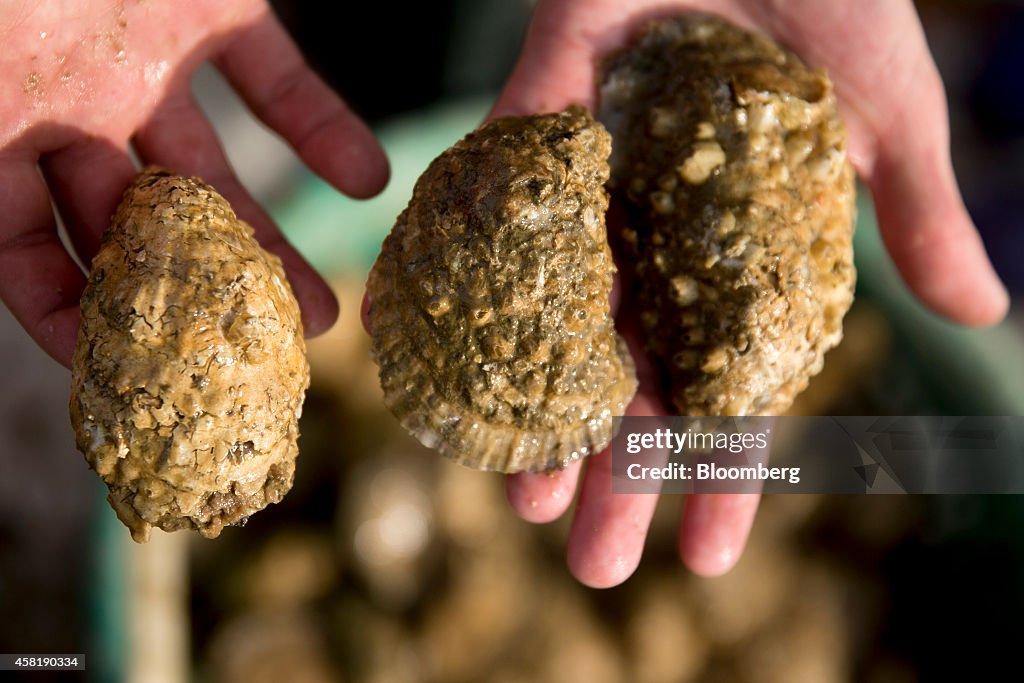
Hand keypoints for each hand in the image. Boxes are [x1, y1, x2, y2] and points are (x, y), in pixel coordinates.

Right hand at [0, 0, 387, 366]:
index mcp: (3, 120)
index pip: (24, 243)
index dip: (64, 313)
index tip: (123, 371)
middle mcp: (74, 102)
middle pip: (140, 226)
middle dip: (197, 299)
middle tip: (253, 357)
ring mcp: (145, 58)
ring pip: (215, 170)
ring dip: (270, 240)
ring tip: (324, 312)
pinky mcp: (212, 8)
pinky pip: (276, 81)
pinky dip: (322, 131)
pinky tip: (368, 182)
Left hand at [495, 0, 1008, 586]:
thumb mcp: (883, 114)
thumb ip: (911, 214)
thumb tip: (980, 313)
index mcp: (738, 259)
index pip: (727, 390)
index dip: (721, 475)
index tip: (710, 558)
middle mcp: (660, 244)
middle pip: (632, 383)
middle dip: (616, 474)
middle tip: (594, 567)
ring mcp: (595, 196)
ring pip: (558, 326)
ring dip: (541, 414)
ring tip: (522, 499)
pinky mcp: (539, 129)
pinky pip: (499, 217)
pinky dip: (474, 283)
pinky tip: (453, 363)